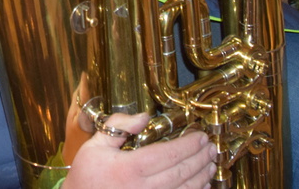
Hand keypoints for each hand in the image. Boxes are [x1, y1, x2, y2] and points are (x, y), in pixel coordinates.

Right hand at [62, 113, 216, 188]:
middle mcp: (143, 188)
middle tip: (211, 147)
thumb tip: (144, 116)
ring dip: (202, 176)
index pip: (169, 154)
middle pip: (182, 172)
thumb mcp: (95, 145)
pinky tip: (201, 184)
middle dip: (200, 158)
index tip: (200, 136)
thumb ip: (119, 127)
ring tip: (211, 163)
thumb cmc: (87, 174)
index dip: (189, 145)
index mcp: (130, 168)